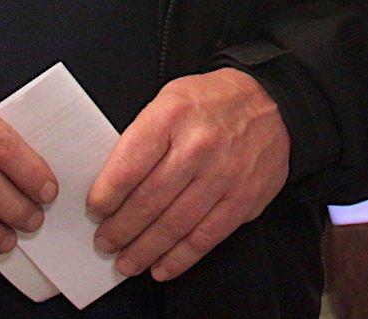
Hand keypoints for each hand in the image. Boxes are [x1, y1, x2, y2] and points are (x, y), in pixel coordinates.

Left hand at [88, 68, 290, 281]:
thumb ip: (143, 138)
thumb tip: (113, 185)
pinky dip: (180, 258)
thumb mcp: (170, 100)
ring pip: (175, 225)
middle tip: (105, 243)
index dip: (106, 197)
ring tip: (127, 262)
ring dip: (145, 250)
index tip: (95, 211)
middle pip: (149, 201)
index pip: (129, 166)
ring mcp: (225, 175)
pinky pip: (206, 237)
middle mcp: (199, 146)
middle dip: (121, 229)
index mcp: (173, 116)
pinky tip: (162, 267)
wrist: (271, 103)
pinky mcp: (244, 199)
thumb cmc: (212, 103)